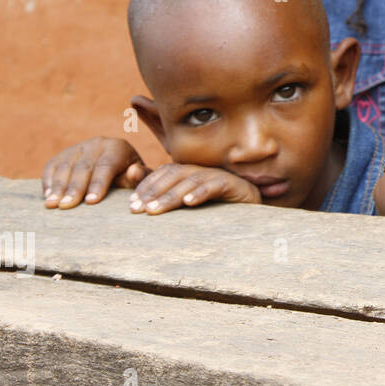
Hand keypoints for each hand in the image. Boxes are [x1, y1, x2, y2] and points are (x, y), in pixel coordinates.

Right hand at [43, 137, 148, 208]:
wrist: (117, 167)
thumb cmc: (130, 178)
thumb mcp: (139, 178)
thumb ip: (140, 177)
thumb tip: (133, 171)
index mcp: (118, 148)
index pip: (107, 166)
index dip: (98, 184)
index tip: (91, 202)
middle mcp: (97, 144)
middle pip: (84, 167)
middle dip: (75, 188)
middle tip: (67, 206)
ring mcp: (78, 147)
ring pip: (66, 166)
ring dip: (57, 186)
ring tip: (52, 204)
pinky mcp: (63, 154)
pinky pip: (52, 165)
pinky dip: (48, 180)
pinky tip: (47, 196)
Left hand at [130, 164, 259, 214]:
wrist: (253, 214)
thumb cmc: (218, 210)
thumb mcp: (189, 205)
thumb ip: (168, 199)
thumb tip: (139, 202)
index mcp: (189, 173)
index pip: (163, 173)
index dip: (145, 186)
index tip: (131, 204)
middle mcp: (201, 171)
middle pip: (174, 175)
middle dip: (153, 191)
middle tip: (138, 209)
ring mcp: (217, 176)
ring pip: (190, 181)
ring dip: (171, 196)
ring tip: (155, 209)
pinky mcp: (234, 185)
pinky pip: (214, 186)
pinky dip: (201, 193)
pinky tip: (190, 203)